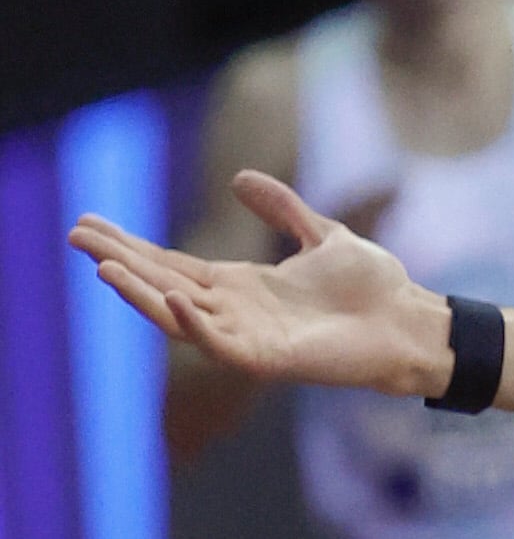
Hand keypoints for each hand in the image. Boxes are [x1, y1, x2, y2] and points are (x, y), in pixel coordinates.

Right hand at [68, 171, 449, 396]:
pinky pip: (221, 344)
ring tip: (103, 269)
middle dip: (120, 261)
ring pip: (180, 317)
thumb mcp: (321, 234)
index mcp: (244, 286)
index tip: (91, 224)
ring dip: (141, 294)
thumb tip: (240, 179)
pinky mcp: (272, 359)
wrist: (413, 320)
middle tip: (74, 237)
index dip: (132, 245)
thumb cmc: (375, 286)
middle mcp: (237, 312)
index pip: (172, 262)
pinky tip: (170, 297)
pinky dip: (194, 323)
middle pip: (162, 284)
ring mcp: (251, 337)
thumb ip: (281, 208)